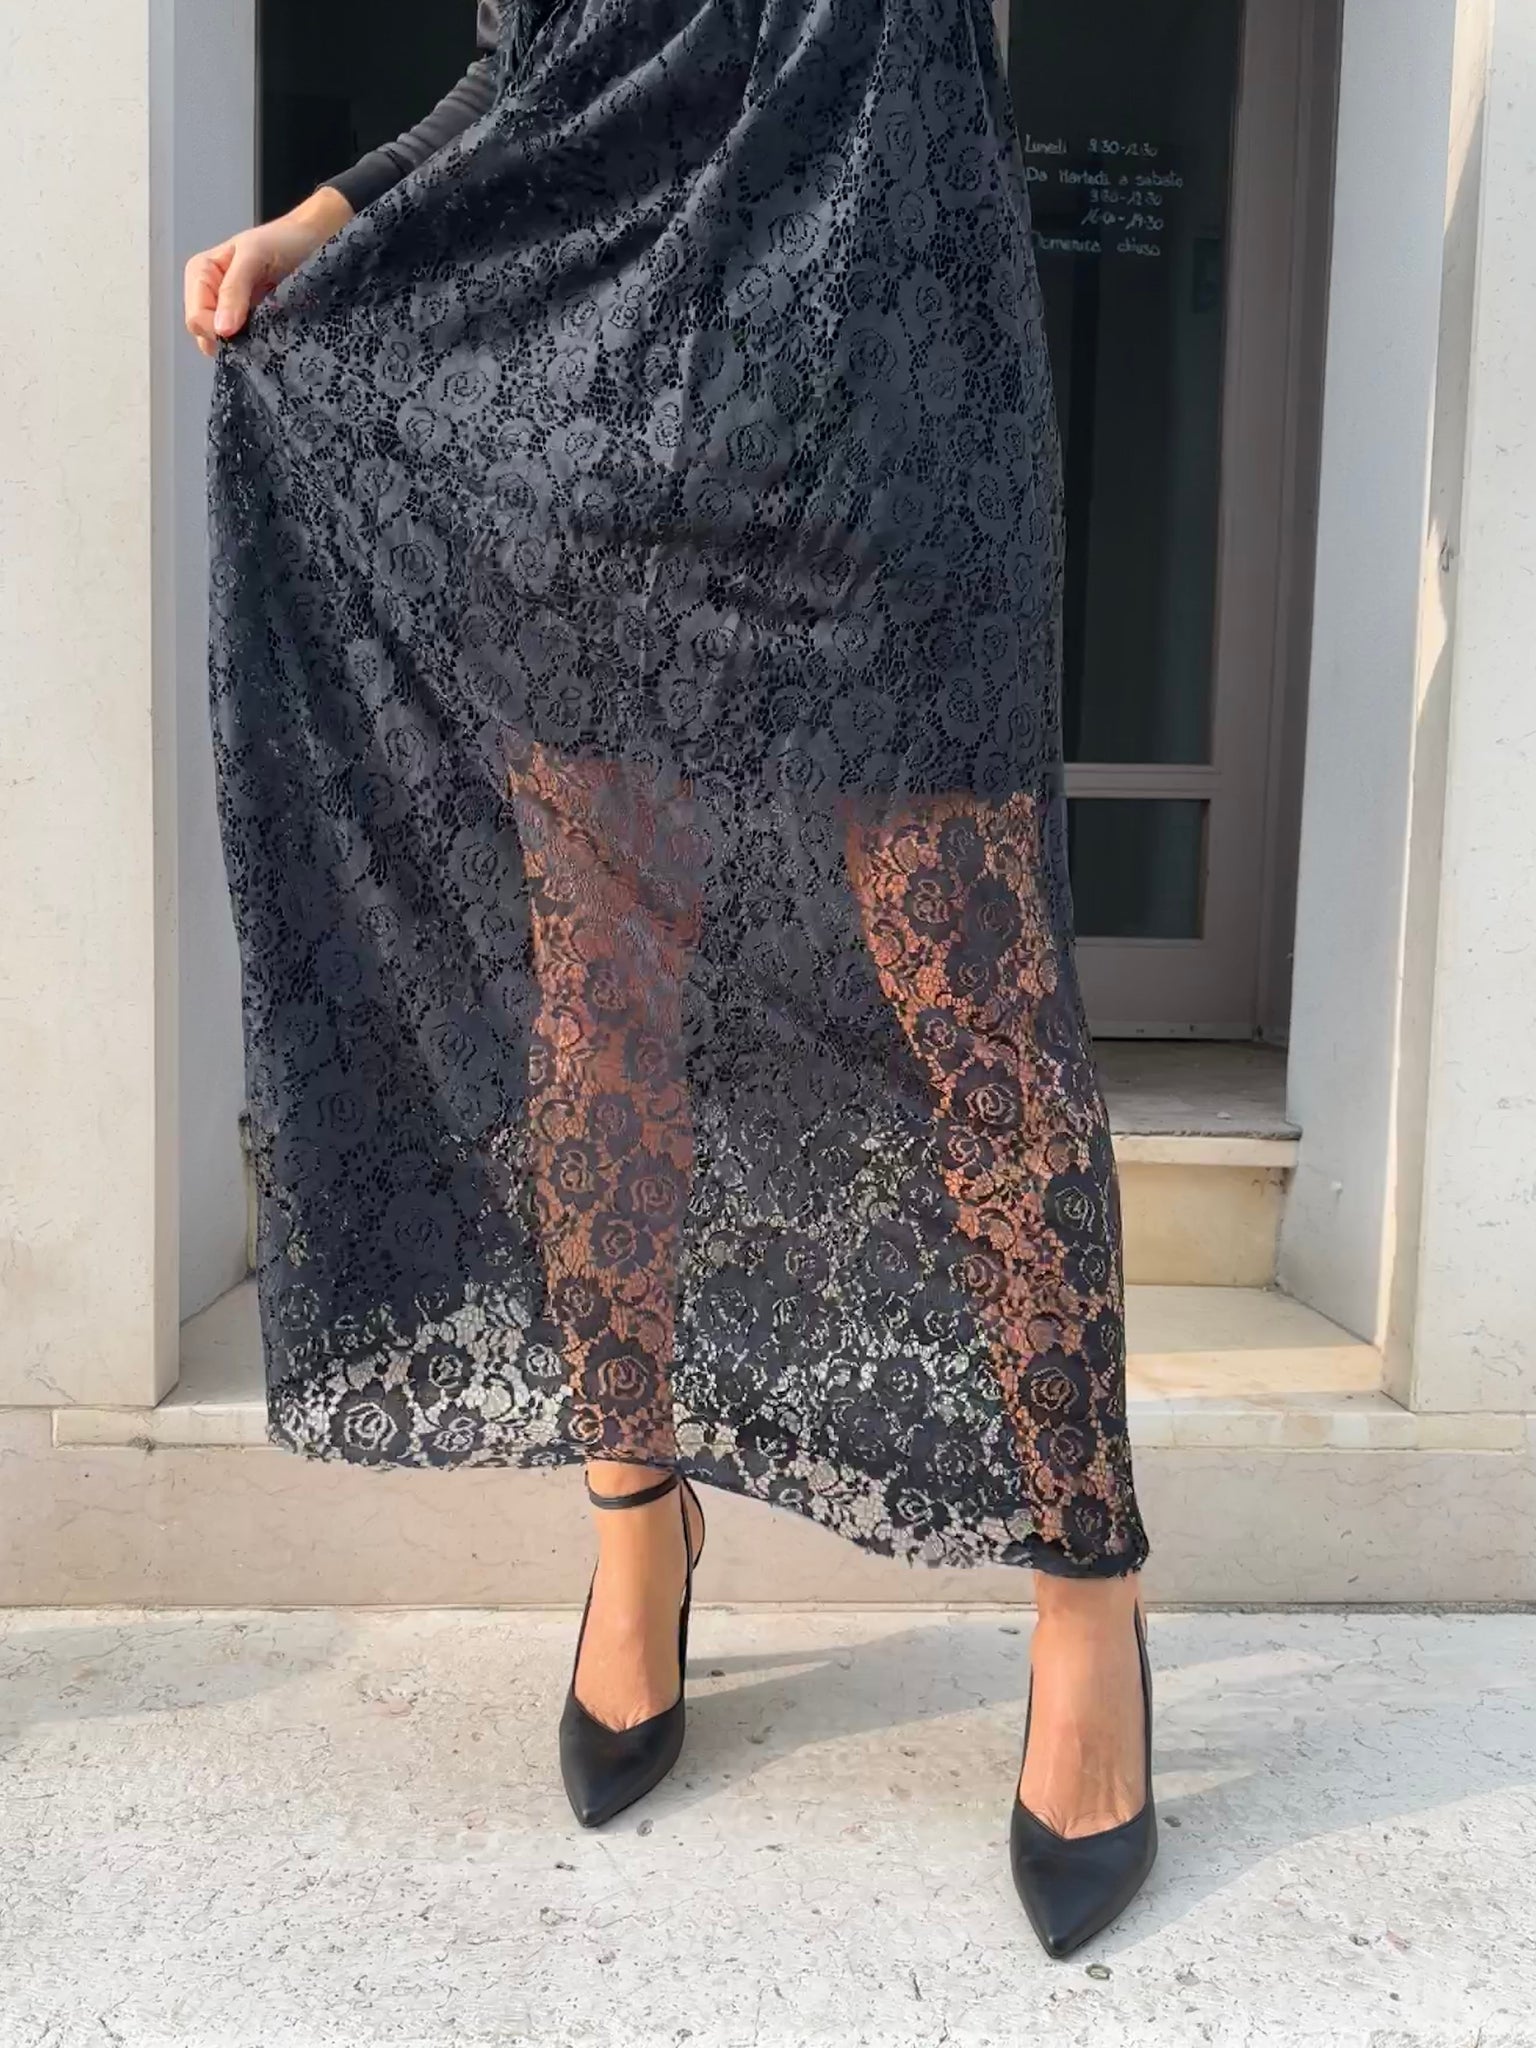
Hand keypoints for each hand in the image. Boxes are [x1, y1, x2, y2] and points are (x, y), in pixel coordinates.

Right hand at [183, 188, 353, 354]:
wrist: (313, 241)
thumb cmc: (284, 240)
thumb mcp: (254, 256)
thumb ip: (234, 289)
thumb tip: (221, 329)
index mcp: (201, 273)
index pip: (195, 318)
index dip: (215, 329)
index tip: (242, 328)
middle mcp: (210, 294)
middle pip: (205, 335)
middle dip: (228, 338)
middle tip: (258, 326)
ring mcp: (229, 311)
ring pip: (222, 345)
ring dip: (243, 344)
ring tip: (266, 327)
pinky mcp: (250, 324)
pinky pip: (243, 346)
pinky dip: (254, 345)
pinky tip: (269, 334)